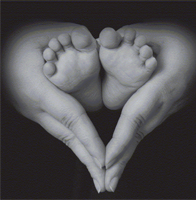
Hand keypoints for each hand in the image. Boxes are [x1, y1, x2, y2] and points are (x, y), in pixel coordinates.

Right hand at [2, 22, 105, 192]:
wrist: (0, 53)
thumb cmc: (16, 42)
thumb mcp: (40, 33)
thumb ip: (69, 36)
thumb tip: (90, 40)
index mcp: (39, 90)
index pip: (72, 119)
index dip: (89, 140)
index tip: (105, 160)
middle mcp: (37, 107)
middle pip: (68, 137)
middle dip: (87, 160)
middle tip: (103, 182)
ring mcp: (35, 112)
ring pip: (64, 137)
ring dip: (82, 154)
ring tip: (98, 172)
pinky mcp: (37, 110)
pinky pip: (60, 129)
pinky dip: (74, 141)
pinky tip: (84, 150)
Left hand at [103, 23, 195, 191]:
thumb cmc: (182, 42)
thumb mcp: (161, 33)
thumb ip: (137, 38)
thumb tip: (109, 39)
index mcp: (161, 87)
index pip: (136, 117)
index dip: (122, 140)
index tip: (108, 160)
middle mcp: (161, 105)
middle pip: (137, 136)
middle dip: (121, 161)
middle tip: (106, 183)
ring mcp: (162, 111)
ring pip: (139, 137)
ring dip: (124, 158)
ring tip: (110, 177)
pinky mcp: (160, 111)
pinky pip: (141, 131)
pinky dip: (129, 145)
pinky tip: (121, 156)